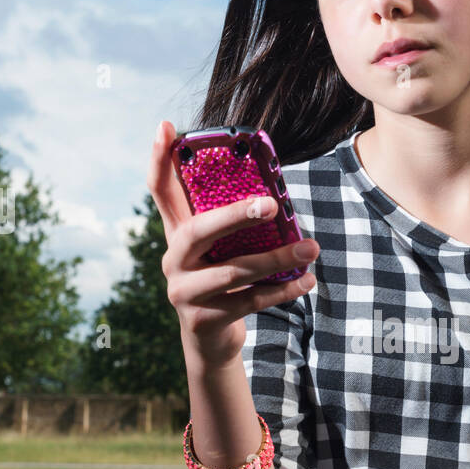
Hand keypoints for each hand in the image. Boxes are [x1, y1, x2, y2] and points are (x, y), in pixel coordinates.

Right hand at [147, 119, 319, 370]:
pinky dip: (283, 290)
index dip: (158, 160)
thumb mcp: (221, 251)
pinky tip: (307, 281)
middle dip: (235, 216)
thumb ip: (234, 225)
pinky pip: (250, 301)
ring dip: (277, 259)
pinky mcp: (203, 320)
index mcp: (177, 235)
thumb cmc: (224, 284)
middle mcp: (173, 261)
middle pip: (198, 230)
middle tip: (271, 204)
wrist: (210, 343)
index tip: (165, 126)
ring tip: (311, 249)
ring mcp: (184, 292)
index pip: (160, 191)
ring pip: (234, 271)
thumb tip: (277, 195)